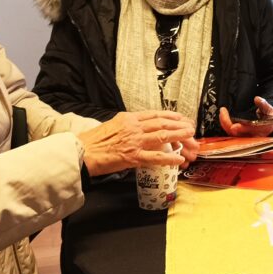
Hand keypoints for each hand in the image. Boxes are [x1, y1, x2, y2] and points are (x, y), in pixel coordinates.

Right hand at [77, 110, 195, 175]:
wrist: (80, 152)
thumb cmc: (93, 140)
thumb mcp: (112, 124)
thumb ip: (127, 125)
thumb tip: (139, 126)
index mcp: (129, 118)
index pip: (155, 114)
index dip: (172, 116)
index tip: (182, 118)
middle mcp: (134, 127)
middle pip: (163, 124)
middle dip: (180, 126)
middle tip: (192, 129)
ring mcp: (134, 142)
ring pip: (162, 137)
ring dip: (179, 137)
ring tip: (192, 138)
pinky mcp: (132, 157)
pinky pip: (155, 157)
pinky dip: (169, 157)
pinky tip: (179, 159)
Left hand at [219, 96, 272, 136]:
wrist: (269, 125)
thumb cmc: (269, 117)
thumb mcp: (269, 109)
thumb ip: (263, 104)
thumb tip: (257, 99)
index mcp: (263, 130)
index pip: (252, 131)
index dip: (243, 129)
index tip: (234, 126)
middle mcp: (253, 136)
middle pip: (238, 134)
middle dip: (228, 124)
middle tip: (223, 112)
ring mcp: (246, 137)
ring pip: (232, 134)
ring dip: (225, 123)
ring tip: (222, 112)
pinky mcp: (240, 136)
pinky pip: (231, 132)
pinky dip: (225, 124)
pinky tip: (223, 116)